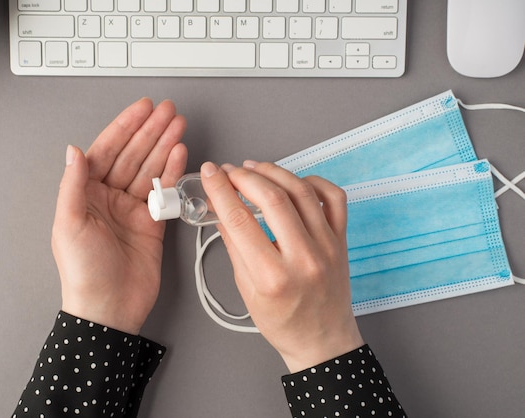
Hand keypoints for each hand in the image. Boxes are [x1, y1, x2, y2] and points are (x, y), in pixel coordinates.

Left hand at [52, 98, 186, 333]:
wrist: (109, 308)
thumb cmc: (83, 273)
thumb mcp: (69, 224)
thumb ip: (73, 185)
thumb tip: (73, 150)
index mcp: (86, 194)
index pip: (107, 151)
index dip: (125, 128)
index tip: (142, 109)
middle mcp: (109, 198)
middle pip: (133, 155)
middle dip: (151, 132)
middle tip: (169, 112)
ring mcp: (132, 209)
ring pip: (150, 169)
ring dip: (165, 147)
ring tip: (179, 126)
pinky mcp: (152, 223)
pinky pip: (164, 192)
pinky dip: (173, 173)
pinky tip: (180, 155)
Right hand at [200, 161, 362, 372]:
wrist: (322, 341)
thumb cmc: (283, 322)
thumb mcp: (246, 290)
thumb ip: (234, 247)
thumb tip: (220, 210)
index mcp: (273, 277)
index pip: (240, 220)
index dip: (220, 190)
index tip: (210, 173)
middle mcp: (303, 258)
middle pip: (272, 199)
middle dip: (245, 177)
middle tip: (229, 171)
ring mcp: (327, 246)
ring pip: (302, 191)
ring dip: (274, 173)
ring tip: (254, 169)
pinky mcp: (341, 240)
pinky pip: (333, 198)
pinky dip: (312, 181)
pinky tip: (292, 181)